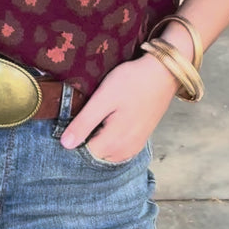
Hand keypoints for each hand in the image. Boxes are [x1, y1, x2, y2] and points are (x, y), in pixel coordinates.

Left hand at [60, 53, 178, 162]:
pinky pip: (117, 148)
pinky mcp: (139, 140)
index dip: (74, 138)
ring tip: (97, 115)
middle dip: (85, 139)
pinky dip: (109, 139)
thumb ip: (84, 123)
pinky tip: (108, 120)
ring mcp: (134, 147)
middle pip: (95, 154)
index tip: (73, 120)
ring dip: (97, 139)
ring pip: (106, 152)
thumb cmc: (132, 82)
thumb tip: (65, 144)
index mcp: (113, 144)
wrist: (163, 74)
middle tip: (85, 114)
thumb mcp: (103, 98)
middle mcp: (125, 152)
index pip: (83, 154)